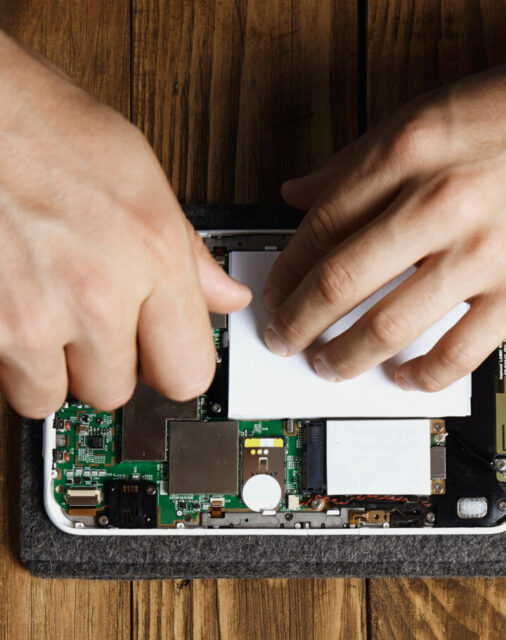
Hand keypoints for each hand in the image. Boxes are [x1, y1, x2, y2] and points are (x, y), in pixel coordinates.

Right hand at [0, 32, 250, 417]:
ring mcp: (35, 315)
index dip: (166, 365)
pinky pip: (3, 381)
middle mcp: (99, 292)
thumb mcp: (131, 166)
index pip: (189, 374)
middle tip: (76, 313)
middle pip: (116, 392)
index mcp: (151, 252)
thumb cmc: (30, 119)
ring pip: (52, 396)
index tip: (152, 355)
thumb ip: (183, 248)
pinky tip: (4, 307)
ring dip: (42, 365)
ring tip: (32, 306)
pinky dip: (0, 354)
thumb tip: (225, 294)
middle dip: (96, 361)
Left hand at [263, 55, 505, 390]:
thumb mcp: (434, 109)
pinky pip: (457, 351)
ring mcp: (482, 253)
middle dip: (300, 322)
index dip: (287, 270)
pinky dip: (421, 375)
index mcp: (411, 150)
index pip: (322, 224)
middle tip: (286, 340)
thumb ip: (363, 156)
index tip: (276, 293)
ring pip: (389, 325)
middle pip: (342, 281)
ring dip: (348, 356)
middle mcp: (440, 202)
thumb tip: (302, 191)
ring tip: (331, 365)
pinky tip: (405, 378)